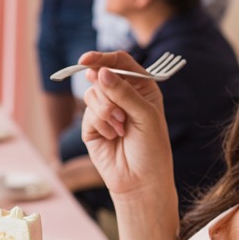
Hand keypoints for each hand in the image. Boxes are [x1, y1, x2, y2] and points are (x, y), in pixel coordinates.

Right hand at [78, 51, 174, 197]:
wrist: (141, 181)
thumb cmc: (152, 148)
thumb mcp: (145, 115)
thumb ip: (123, 92)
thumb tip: (99, 72)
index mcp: (141, 87)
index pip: (120, 62)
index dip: (103, 58)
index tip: (86, 59)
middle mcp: (122, 95)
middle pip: (102, 76)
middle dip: (108, 94)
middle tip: (121, 114)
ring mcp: (105, 110)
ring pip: (92, 94)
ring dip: (106, 112)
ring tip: (120, 128)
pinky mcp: (92, 125)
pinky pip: (88, 113)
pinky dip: (100, 124)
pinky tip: (112, 137)